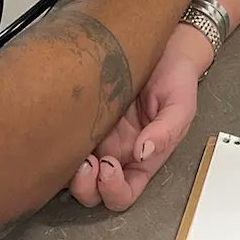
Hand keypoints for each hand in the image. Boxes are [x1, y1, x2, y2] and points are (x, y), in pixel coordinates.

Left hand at [68, 24, 207, 210]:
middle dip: (86, 187)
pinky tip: (65, 131)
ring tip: (74, 149)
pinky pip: (64, 142)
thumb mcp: (181, 104)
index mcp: (141, 158)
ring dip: (70, 172)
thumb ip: (167, 130)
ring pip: (74, 173)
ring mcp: (96, 137)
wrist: (165, 46)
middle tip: (88, 164)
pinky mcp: (82, 117)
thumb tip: (144, 152)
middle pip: (93, 192)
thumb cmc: (175, 77)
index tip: (111, 167)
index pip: (124, 193)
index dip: (114, 190)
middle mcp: (116, 152)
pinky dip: (59, 147)